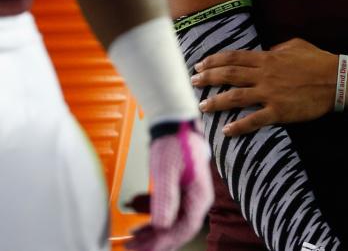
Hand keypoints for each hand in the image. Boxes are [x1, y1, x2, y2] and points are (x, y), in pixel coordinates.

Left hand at [126, 121, 213, 250]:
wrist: (174, 124)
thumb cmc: (174, 143)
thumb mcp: (166, 171)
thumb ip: (165, 198)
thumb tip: (162, 224)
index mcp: (199, 196)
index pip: (183, 228)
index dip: (163, 241)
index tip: (143, 247)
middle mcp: (196, 199)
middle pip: (178, 229)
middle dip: (155, 241)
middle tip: (132, 247)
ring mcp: (188, 195)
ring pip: (171, 223)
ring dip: (152, 232)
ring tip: (133, 236)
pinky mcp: (179, 191)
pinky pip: (167, 211)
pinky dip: (151, 217)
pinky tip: (137, 216)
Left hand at [191, 37, 338, 134]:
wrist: (337, 81)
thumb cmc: (319, 61)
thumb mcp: (296, 45)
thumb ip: (276, 48)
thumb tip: (264, 51)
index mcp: (268, 58)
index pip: (234, 58)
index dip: (214, 61)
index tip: (200, 65)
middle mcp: (265, 75)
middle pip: (229, 75)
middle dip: (208, 79)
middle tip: (193, 82)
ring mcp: (270, 94)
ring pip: (235, 97)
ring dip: (216, 102)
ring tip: (202, 107)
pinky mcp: (279, 112)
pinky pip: (254, 120)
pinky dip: (239, 126)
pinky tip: (227, 130)